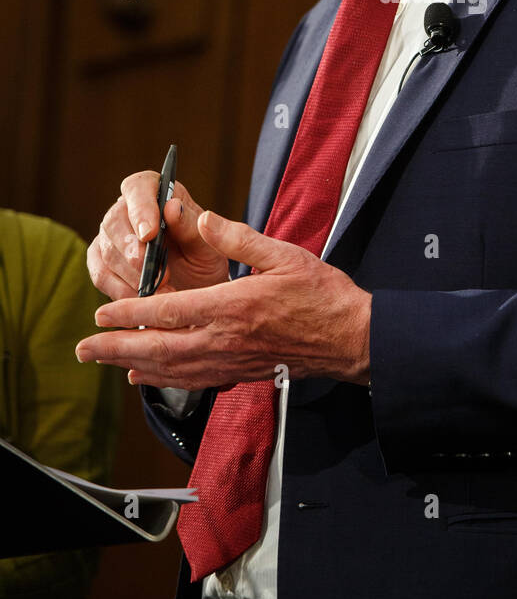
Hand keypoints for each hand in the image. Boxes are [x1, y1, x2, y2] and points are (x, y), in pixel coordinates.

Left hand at [76, 210, 371, 389]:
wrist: (351, 337)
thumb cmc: (322, 293)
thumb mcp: (283, 253)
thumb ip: (238, 237)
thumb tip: (200, 218)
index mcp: (234, 305)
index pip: (170, 310)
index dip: (131, 311)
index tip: (102, 311)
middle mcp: (227, 338)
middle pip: (159, 348)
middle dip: (116, 348)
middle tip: (82, 348)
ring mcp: (232, 360)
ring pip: (171, 369)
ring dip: (132, 365)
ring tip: (103, 361)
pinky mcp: (241, 372)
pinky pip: (193, 381)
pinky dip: (163, 380)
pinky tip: (146, 377)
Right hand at [87, 170, 229, 300]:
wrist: (197, 288)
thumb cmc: (203, 258)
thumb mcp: (207, 244)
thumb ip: (190, 227)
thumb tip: (172, 207)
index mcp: (157, 192)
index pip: (138, 187)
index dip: (140, 209)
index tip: (149, 234)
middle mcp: (127, 209)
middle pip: (114, 220)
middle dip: (134, 252)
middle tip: (158, 274)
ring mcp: (110, 236)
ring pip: (106, 250)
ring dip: (133, 276)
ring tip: (161, 291)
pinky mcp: (101, 262)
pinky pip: (101, 275)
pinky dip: (121, 291)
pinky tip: (142, 300)